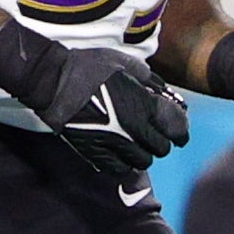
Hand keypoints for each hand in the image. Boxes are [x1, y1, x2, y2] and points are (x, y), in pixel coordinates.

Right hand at [0, 19, 188, 179]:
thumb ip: (148, 79)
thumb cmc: (87, 68)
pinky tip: (117, 155)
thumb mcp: (125, 64)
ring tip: (132, 146)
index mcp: (145, 105)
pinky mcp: (95, 153)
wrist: (53, 82)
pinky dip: (123, 165)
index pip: (177, 128)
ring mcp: (115, 143)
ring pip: (143, 162)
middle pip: (161, 148)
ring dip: (140, 154)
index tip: (178, 134)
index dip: (180, 132)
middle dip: (158, 142)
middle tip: (149, 136)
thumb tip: (161, 91)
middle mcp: (135, 128)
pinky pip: (119, 169)